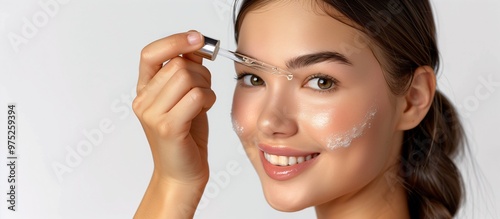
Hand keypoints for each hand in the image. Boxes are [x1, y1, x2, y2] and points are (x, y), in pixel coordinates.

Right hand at [133, 31, 215, 186]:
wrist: (182, 174)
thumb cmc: (186, 136)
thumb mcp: (185, 98)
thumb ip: (186, 72)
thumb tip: (195, 47)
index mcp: (144, 90)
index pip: (151, 54)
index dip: (175, 42)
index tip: (197, 38)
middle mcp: (143, 101)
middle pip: (178, 65)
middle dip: (202, 74)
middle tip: (204, 90)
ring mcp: (152, 114)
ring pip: (188, 78)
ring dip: (206, 88)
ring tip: (203, 104)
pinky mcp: (168, 127)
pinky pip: (196, 96)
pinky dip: (208, 100)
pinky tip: (204, 111)